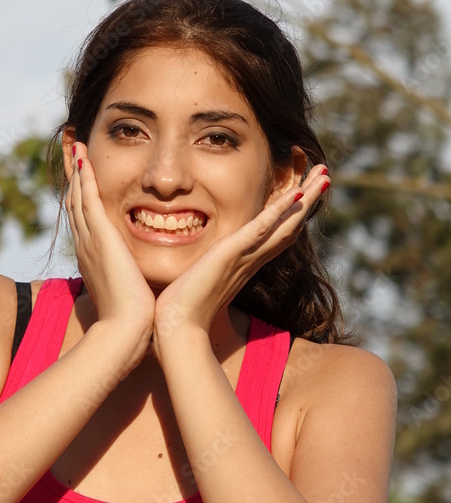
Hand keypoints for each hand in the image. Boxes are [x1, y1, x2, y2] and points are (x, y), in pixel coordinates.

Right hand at [66, 143, 154, 353]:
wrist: (124, 331)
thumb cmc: (132, 322)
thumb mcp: (131, 296)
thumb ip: (134, 284)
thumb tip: (144, 286)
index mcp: (94, 260)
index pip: (85, 223)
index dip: (82, 200)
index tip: (83, 182)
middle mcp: (87, 247)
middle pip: (75, 205)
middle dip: (74, 179)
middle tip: (72, 154)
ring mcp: (90, 241)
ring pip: (78, 197)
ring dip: (76, 171)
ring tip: (74, 147)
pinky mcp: (100, 237)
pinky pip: (87, 199)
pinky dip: (84, 177)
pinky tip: (85, 157)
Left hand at [152, 164, 329, 352]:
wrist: (178, 329)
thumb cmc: (182, 313)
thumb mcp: (198, 284)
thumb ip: (204, 275)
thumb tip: (196, 274)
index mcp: (245, 266)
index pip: (276, 236)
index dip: (293, 215)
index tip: (305, 194)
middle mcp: (251, 261)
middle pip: (290, 226)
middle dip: (308, 200)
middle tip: (325, 175)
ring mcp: (245, 257)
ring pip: (285, 224)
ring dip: (306, 198)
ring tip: (323, 174)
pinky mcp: (233, 253)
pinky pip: (262, 229)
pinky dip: (279, 211)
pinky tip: (295, 194)